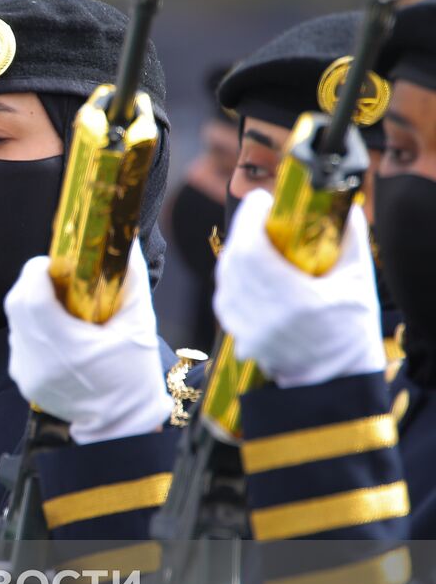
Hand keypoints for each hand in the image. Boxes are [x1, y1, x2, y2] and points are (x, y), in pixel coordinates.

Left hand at [6, 240, 171, 443]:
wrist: (119, 430)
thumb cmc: (134, 379)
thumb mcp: (139, 327)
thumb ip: (130, 280)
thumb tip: (127, 241)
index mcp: (65, 345)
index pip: (31, 295)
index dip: (39, 271)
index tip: (58, 264)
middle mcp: (37, 359)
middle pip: (17, 303)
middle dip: (33, 283)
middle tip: (59, 278)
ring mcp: (25, 371)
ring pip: (15, 322)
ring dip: (32, 306)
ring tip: (61, 307)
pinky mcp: (22, 380)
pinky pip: (20, 341)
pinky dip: (34, 330)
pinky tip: (58, 334)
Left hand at [215, 190, 384, 387]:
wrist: (334, 382)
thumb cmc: (351, 332)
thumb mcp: (358, 283)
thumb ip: (350, 240)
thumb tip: (341, 207)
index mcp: (294, 301)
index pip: (252, 249)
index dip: (250, 219)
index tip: (262, 201)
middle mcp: (263, 316)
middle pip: (235, 259)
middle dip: (244, 231)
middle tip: (260, 216)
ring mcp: (246, 330)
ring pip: (226, 278)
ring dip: (237, 254)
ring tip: (256, 241)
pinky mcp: (238, 338)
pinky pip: (226, 297)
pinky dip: (234, 279)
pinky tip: (250, 272)